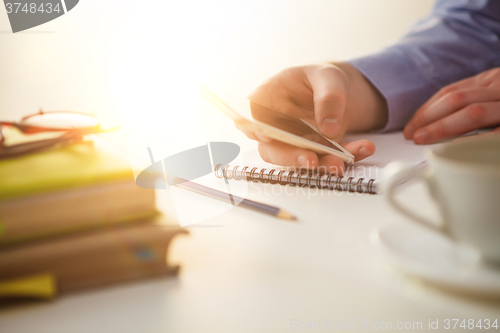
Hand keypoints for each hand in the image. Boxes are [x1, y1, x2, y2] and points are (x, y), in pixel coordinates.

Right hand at [238, 63, 386, 173]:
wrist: (335, 93)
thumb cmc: (319, 80)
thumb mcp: (328, 77)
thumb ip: (328, 97)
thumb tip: (329, 127)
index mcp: (267, 100)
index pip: (250, 117)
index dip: (254, 129)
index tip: (267, 136)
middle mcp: (275, 127)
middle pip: (272, 148)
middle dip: (291, 157)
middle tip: (310, 159)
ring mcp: (292, 144)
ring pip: (298, 160)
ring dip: (319, 164)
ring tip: (339, 163)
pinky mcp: (313, 153)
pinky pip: (327, 159)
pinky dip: (346, 157)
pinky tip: (362, 147)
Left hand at [405, 67, 499, 143]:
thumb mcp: (494, 96)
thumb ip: (472, 103)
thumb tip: (435, 124)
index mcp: (490, 80)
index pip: (450, 92)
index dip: (426, 110)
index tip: (410, 126)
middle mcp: (499, 88)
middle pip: (456, 99)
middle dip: (428, 118)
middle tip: (411, 135)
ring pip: (473, 112)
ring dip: (442, 127)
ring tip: (422, 139)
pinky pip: (494, 134)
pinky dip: (472, 141)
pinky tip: (453, 147)